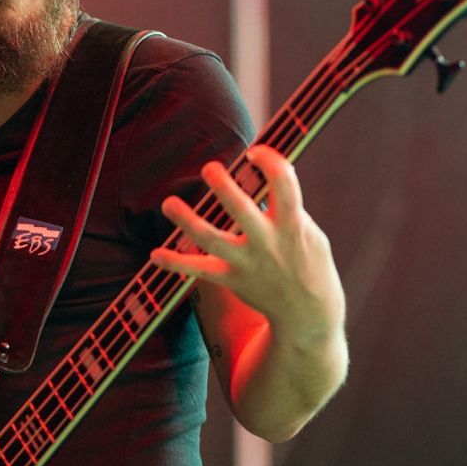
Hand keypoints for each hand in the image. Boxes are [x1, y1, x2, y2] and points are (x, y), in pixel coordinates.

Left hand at [151, 144, 344, 348]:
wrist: (308, 313)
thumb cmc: (309, 263)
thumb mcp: (310, 233)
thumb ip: (287, 209)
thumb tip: (260, 179)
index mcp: (292, 225)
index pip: (284, 185)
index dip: (270, 162)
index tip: (256, 152)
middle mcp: (268, 243)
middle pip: (242, 211)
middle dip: (224, 188)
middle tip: (209, 168)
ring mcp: (248, 263)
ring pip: (212, 240)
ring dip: (188, 222)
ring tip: (168, 203)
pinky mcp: (233, 279)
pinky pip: (200, 271)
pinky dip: (176, 263)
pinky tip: (156, 255)